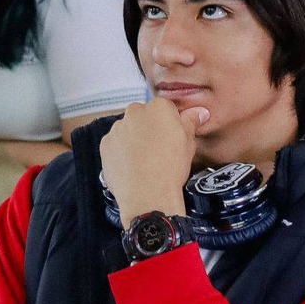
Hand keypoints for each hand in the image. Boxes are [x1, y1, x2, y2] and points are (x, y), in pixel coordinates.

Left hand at [101, 98, 206, 225]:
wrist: (147, 195)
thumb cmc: (170, 168)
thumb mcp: (189, 143)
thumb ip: (191, 122)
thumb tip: (199, 112)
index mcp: (158, 107)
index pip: (165, 108)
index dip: (170, 125)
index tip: (172, 138)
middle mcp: (134, 112)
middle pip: (144, 116)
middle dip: (149, 129)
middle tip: (159, 150)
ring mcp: (117, 128)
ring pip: (128, 130)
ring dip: (134, 140)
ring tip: (145, 161)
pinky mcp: (105, 145)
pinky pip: (115, 144)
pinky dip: (121, 152)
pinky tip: (132, 166)